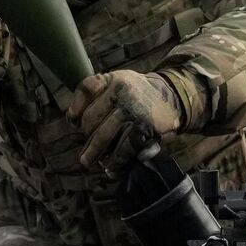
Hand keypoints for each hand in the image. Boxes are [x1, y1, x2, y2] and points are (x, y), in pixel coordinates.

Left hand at [65, 71, 183, 169]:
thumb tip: (72, 118)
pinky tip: (110, 167)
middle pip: (90, 118)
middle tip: (85, 147)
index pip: (86, 90)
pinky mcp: (144, 126)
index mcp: (112, 79)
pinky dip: (115, 160)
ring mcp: (133, 109)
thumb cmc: (139, 94)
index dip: (75, 108)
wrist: (173, 97)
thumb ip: (99, 93)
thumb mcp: (120, 82)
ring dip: (94, 152)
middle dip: (86, 136)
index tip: (73, 122)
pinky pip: (124, 148)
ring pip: (103, 136)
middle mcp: (121, 91)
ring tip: (87, 161)